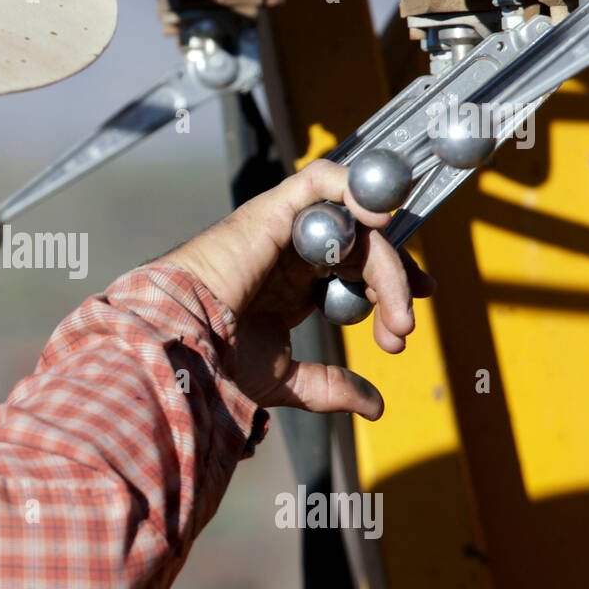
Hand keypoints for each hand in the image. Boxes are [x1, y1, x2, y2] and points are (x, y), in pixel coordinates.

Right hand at [161, 160, 435, 420]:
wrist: (184, 338)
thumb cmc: (214, 357)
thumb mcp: (282, 379)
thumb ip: (329, 388)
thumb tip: (375, 407)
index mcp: (292, 284)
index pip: (354, 269)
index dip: (390, 288)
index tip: (405, 325)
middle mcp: (292, 251)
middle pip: (363, 246)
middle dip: (395, 282)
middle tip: (403, 326)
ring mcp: (285, 228)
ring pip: (354, 223)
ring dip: (386, 260)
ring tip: (398, 304)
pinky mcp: (275, 209)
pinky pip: (323, 181)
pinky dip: (356, 188)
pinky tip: (380, 219)